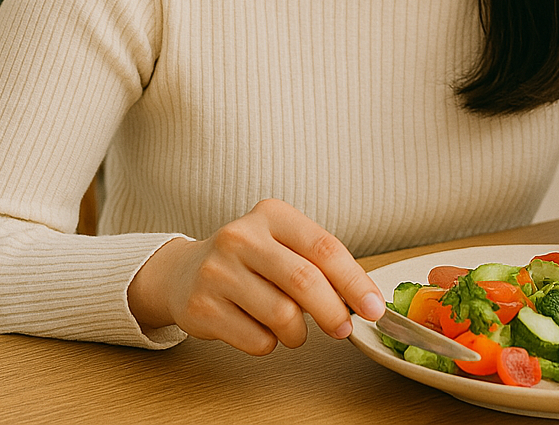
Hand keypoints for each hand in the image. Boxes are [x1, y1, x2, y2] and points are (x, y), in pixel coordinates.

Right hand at [126, 198, 384, 354]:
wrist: (184, 272)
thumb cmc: (250, 260)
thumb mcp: (284, 245)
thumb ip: (321, 265)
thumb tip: (364, 301)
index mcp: (272, 215)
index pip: (324, 248)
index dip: (354, 281)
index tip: (374, 307)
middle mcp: (241, 237)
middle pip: (304, 281)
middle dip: (333, 312)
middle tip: (343, 329)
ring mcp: (217, 271)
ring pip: (282, 315)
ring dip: (299, 333)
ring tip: (294, 329)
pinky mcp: (202, 307)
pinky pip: (257, 339)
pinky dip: (270, 343)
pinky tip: (261, 329)